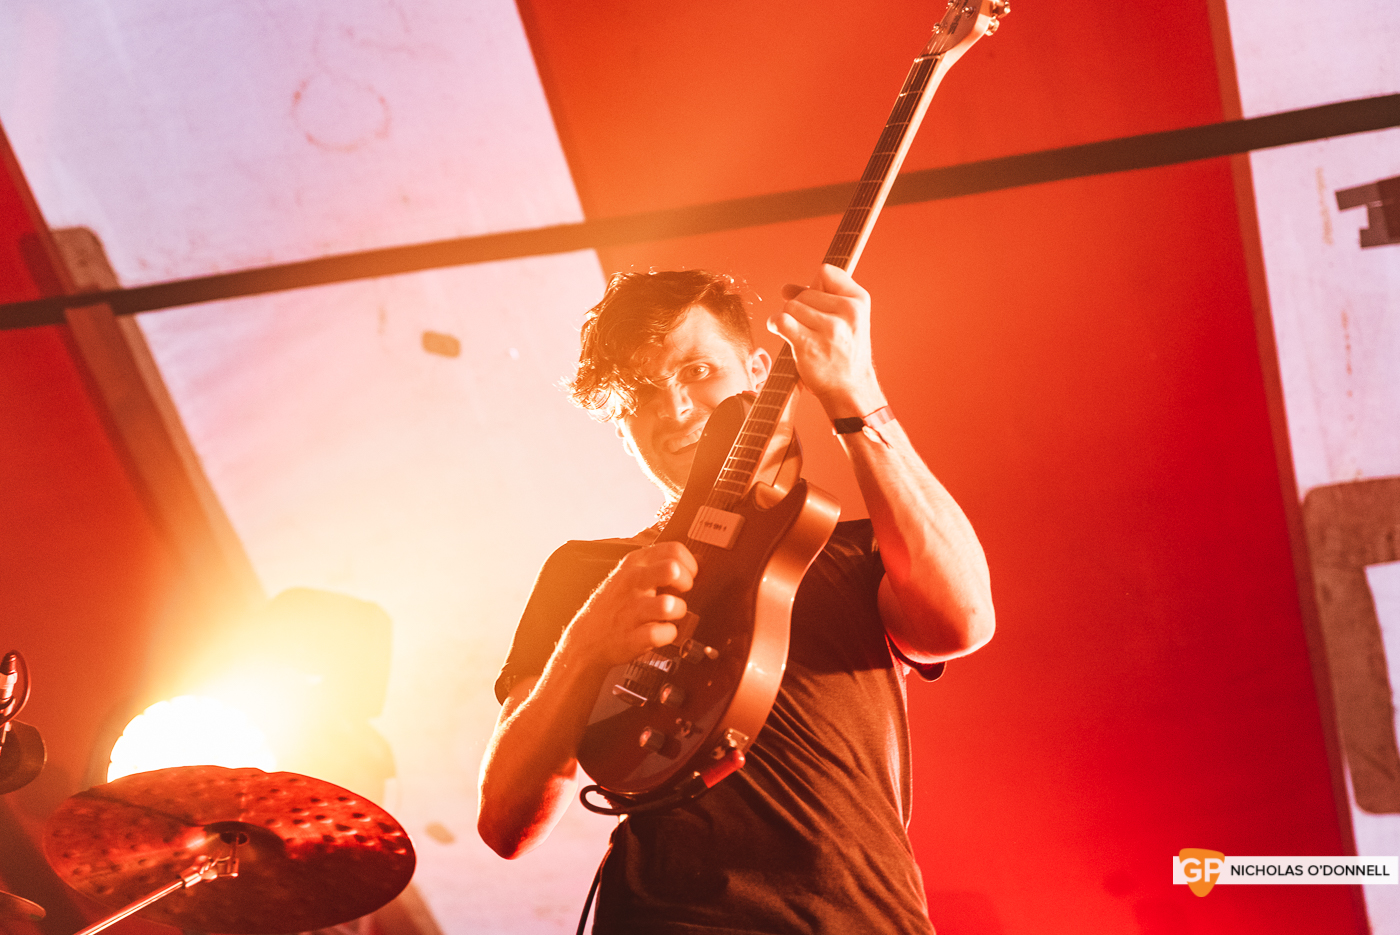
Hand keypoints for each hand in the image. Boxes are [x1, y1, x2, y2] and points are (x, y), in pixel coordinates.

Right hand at [560, 541, 696, 668]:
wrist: (587, 638)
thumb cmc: (616, 604)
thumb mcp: (632, 575)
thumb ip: (662, 565)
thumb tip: (700, 561)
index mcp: (635, 563)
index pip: (674, 549)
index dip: (689, 564)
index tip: (688, 576)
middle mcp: (633, 582)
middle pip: (672, 569)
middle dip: (686, 582)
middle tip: (680, 593)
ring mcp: (631, 610)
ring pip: (669, 604)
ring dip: (678, 611)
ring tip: (669, 614)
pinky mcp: (632, 637)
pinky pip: (664, 633)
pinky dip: (668, 635)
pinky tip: (661, 632)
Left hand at [768, 264, 885, 417]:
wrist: (849, 388)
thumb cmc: (844, 353)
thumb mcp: (845, 319)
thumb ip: (819, 297)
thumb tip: (786, 288)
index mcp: (859, 300)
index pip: (826, 272)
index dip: (815, 286)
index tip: (816, 304)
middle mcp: (848, 312)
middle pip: (804, 292)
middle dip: (800, 308)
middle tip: (810, 329)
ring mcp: (830, 329)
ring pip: (790, 306)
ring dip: (788, 319)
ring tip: (800, 335)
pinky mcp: (810, 344)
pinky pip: (781, 320)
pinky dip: (775, 325)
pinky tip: (782, 332)